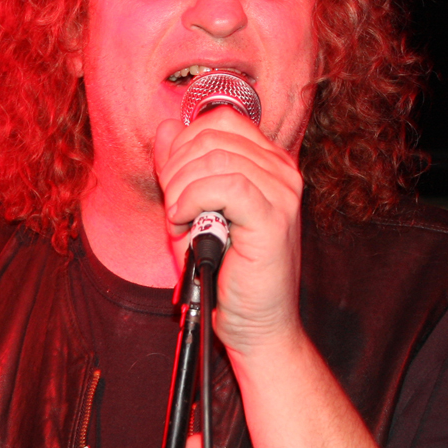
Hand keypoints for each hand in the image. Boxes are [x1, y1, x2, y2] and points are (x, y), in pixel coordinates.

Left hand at [154, 107, 305, 356]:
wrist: (255, 325)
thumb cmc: (225, 273)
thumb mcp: (191, 210)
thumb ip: (178, 168)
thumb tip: (165, 128)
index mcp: (268, 163)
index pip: (220, 121)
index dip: (183, 145)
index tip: (173, 185)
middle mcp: (282, 171)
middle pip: (212, 136)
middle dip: (175, 169)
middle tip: (172, 209)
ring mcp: (282, 193)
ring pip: (214, 158)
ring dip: (180, 190)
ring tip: (179, 223)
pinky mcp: (274, 218)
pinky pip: (225, 185)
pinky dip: (191, 201)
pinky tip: (184, 225)